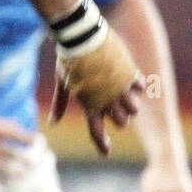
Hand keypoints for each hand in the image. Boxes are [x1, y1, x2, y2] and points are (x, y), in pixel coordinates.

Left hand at [50, 30, 142, 154]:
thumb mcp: (63, 84)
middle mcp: (107, 99)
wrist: (82, 37)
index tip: (106, 153)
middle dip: (119, 120)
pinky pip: (140, 89)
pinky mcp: (130, 73)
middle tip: (113, 111)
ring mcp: (120, 87)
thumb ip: (60, 104)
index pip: (96, 131)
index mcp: (88, 103)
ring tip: (123, 99)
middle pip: (121, 122)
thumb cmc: (69, 61)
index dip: (101, 144)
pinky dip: (136, 89)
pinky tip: (129, 83)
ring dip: (131, 107)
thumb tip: (52, 124)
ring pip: (135, 109)